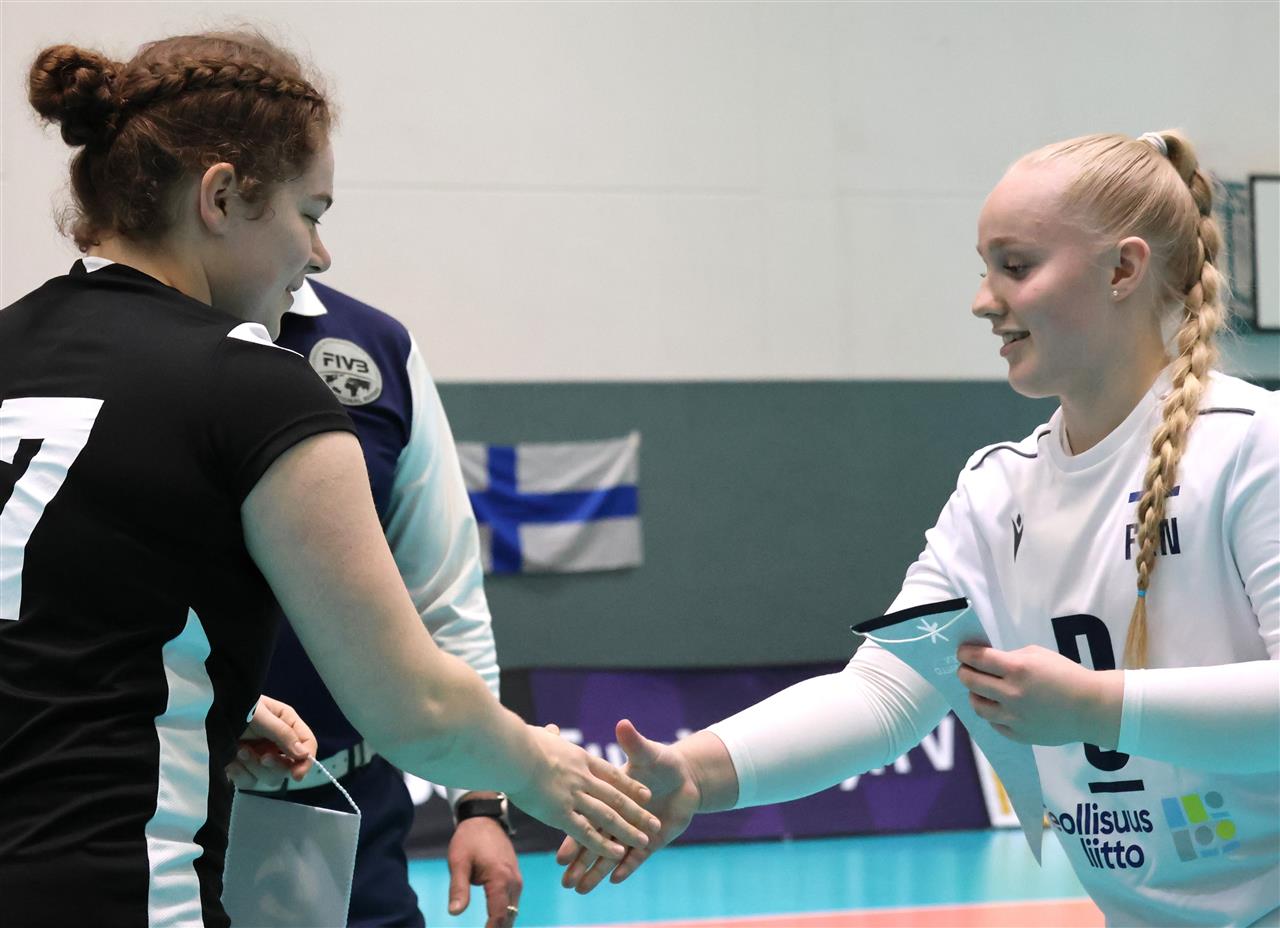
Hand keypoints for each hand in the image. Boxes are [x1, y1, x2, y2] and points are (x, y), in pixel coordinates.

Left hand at [225, 695, 316, 788]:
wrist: (210, 709)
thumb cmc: (240, 706)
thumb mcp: (263, 716)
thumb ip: (284, 734)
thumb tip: (304, 754)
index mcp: (289, 725)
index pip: (307, 746)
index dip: (306, 762)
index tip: (297, 774)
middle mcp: (279, 744)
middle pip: (289, 767)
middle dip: (276, 766)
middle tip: (263, 758)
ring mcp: (262, 757)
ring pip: (269, 777)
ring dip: (254, 768)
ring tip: (239, 751)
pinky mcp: (246, 767)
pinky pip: (249, 782)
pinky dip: (240, 775)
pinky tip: (231, 762)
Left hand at [446, 810, 521, 927]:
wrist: (484, 819)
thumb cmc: (469, 839)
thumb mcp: (458, 862)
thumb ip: (458, 888)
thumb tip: (455, 913)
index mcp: (500, 878)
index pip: (499, 915)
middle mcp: (513, 881)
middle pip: (510, 916)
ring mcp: (516, 879)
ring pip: (513, 911)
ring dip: (502, 923)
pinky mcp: (515, 877)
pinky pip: (513, 902)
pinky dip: (505, 914)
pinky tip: (494, 922)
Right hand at [506, 724, 660, 863]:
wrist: (512, 749)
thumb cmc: (521, 741)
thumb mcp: (543, 736)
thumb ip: (551, 737)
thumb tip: (551, 729)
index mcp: (580, 759)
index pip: (611, 774)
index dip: (629, 785)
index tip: (646, 794)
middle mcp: (582, 778)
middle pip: (615, 798)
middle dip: (636, 813)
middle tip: (653, 824)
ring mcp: (573, 796)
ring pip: (608, 817)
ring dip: (627, 830)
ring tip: (644, 841)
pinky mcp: (560, 814)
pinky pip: (586, 832)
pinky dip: (603, 845)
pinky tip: (618, 854)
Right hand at [557, 719, 701, 893]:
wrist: (687, 776)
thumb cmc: (662, 761)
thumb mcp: (647, 752)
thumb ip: (634, 743)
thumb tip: (623, 724)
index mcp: (609, 797)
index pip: (587, 819)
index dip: (573, 837)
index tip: (560, 853)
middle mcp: (617, 817)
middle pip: (595, 842)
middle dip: (580, 861)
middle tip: (564, 879)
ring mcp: (633, 830)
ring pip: (612, 854)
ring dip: (597, 871)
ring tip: (581, 889)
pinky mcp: (652, 840)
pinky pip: (637, 857)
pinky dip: (627, 866)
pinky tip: (616, 879)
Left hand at [957, 644, 1122, 746]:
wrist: (1090, 708)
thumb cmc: (1066, 675)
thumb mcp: (1038, 655)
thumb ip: (1010, 657)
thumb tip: (986, 660)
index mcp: (1018, 669)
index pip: (978, 659)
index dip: (965, 653)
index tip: (962, 652)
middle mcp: (1012, 693)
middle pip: (971, 681)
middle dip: (964, 672)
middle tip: (964, 669)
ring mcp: (1014, 717)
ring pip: (977, 705)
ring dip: (974, 694)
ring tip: (979, 689)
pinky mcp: (1018, 735)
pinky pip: (994, 723)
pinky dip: (991, 713)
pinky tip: (997, 706)